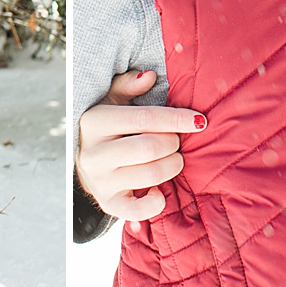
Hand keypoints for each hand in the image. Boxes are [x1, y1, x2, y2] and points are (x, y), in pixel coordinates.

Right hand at [76, 69, 203, 221]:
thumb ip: (129, 85)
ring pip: (151, 174)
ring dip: (173, 166)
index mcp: (94, 122)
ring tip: (174, 159)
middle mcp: (93, 153)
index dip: (176, 119)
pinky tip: (160, 189)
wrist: (86, 162)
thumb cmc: (109, 127)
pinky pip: (138, 210)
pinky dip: (156, 201)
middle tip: (176, 141)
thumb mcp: (112, 101)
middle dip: (173, 143)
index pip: (143, 118)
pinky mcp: (108, 203)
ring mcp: (99, 181)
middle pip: (150, 147)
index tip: (199, 120)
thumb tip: (149, 76)